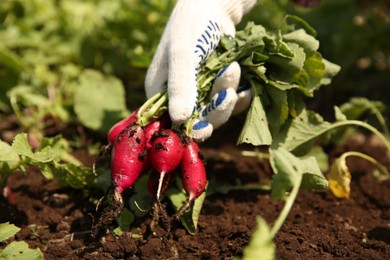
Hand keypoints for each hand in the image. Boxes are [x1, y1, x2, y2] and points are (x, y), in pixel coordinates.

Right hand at [145, 0, 255, 140]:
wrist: (214, 8)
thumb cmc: (192, 27)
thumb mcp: (182, 54)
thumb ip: (181, 85)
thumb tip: (179, 120)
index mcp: (159, 93)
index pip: (172, 123)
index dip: (189, 129)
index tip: (206, 127)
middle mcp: (178, 98)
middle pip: (198, 122)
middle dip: (216, 109)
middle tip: (228, 93)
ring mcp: (200, 94)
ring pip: (217, 113)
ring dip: (228, 95)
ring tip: (233, 68)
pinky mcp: (217, 90)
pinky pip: (231, 105)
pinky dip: (241, 96)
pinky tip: (246, 85)